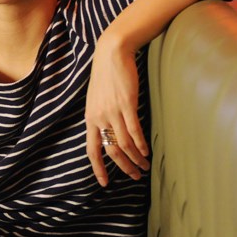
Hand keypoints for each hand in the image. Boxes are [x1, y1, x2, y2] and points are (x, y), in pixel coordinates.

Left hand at [85, 33, 150, 186]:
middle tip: (135, 177)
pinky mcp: (126, 104)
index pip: (91, 149)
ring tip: (144, 167)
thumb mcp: (96, 99)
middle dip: (123, 167)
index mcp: (90, 118)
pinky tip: (146, 152)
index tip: (104, 182)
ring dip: (135, 159)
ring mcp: (112, 111)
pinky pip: (134, 130)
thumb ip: (100, 116)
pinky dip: (140, 144)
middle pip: (110, 151)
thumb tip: (106, 131)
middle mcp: (99, 118)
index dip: (98, 168)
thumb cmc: (105, 76)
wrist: (111, 54)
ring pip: (124, 143)